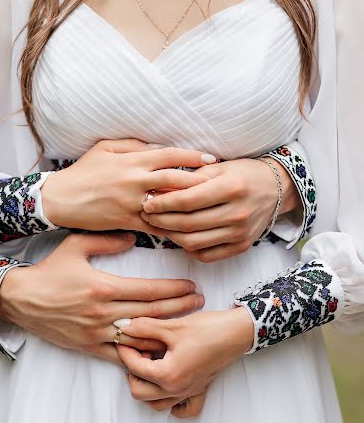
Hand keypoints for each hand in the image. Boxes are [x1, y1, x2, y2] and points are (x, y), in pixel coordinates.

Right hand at [0, 233, 203, 365]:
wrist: (20, 299)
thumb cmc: (49, 271)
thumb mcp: (75, 245)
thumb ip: (106, 240)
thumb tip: (133, 238)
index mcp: (103, 286)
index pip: (149, 290)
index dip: (174, 290)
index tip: (191, 286)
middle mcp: (103, 312)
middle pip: (152, 312)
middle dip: (180, 308)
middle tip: (199, 302)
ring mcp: (96, 332)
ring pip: (140, 336)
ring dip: (166, 332)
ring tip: (187, 326)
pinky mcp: (88, 346)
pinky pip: (119, 355)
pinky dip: (139, 355)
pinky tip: (157, 352)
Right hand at [42, 139, 214, 232]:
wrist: (60, 199)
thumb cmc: (83, 172)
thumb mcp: (105, 148)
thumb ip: (132, 145)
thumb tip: (157, 145)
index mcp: (131, 161)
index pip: (169, 155)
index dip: (193, 156)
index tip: (212, 159)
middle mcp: (134, 181)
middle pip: (175, 179)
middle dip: (200, 180)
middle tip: (221, 183)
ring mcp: (131, 203)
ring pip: (168, 205)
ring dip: (190, 206)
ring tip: (211, 207)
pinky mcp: (126, 221)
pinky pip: (155, 226)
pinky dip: (172, 227)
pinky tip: (188, 229)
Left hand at [116, 307, 253, 405]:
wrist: (236, 332)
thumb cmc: (207, 329)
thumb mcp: (172, 326)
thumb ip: (144, 328)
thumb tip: (123, 327)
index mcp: (168, 375)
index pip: (134, 368)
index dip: (125, 351)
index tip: (122, 338)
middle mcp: (177, 389)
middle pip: (139, 391)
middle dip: (132, 371)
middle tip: (137, 351)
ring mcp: (188, 392)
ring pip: (156, 403)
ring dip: (147, 386)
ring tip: (150, 364)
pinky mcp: (199, 390)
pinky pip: (182, 408)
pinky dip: (172, 403)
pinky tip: (169, 386)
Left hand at [141, 158, 300, 261]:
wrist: (276, 189)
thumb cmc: (242, 174)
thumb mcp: (218, 167)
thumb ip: (190, 179)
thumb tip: (158, 190)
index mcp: (231, 188)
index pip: (188, 201)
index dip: (163, 203)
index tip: (146, 202)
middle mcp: (237, 213)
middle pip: (188, 224)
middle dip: (161, 220)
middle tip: (146, 215)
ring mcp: (240, 233)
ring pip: (194, 242)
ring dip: (171, 236)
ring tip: (159, 226)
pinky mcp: (241, 247)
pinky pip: (207, 255)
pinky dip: (189, 248)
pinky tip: (180, 237)